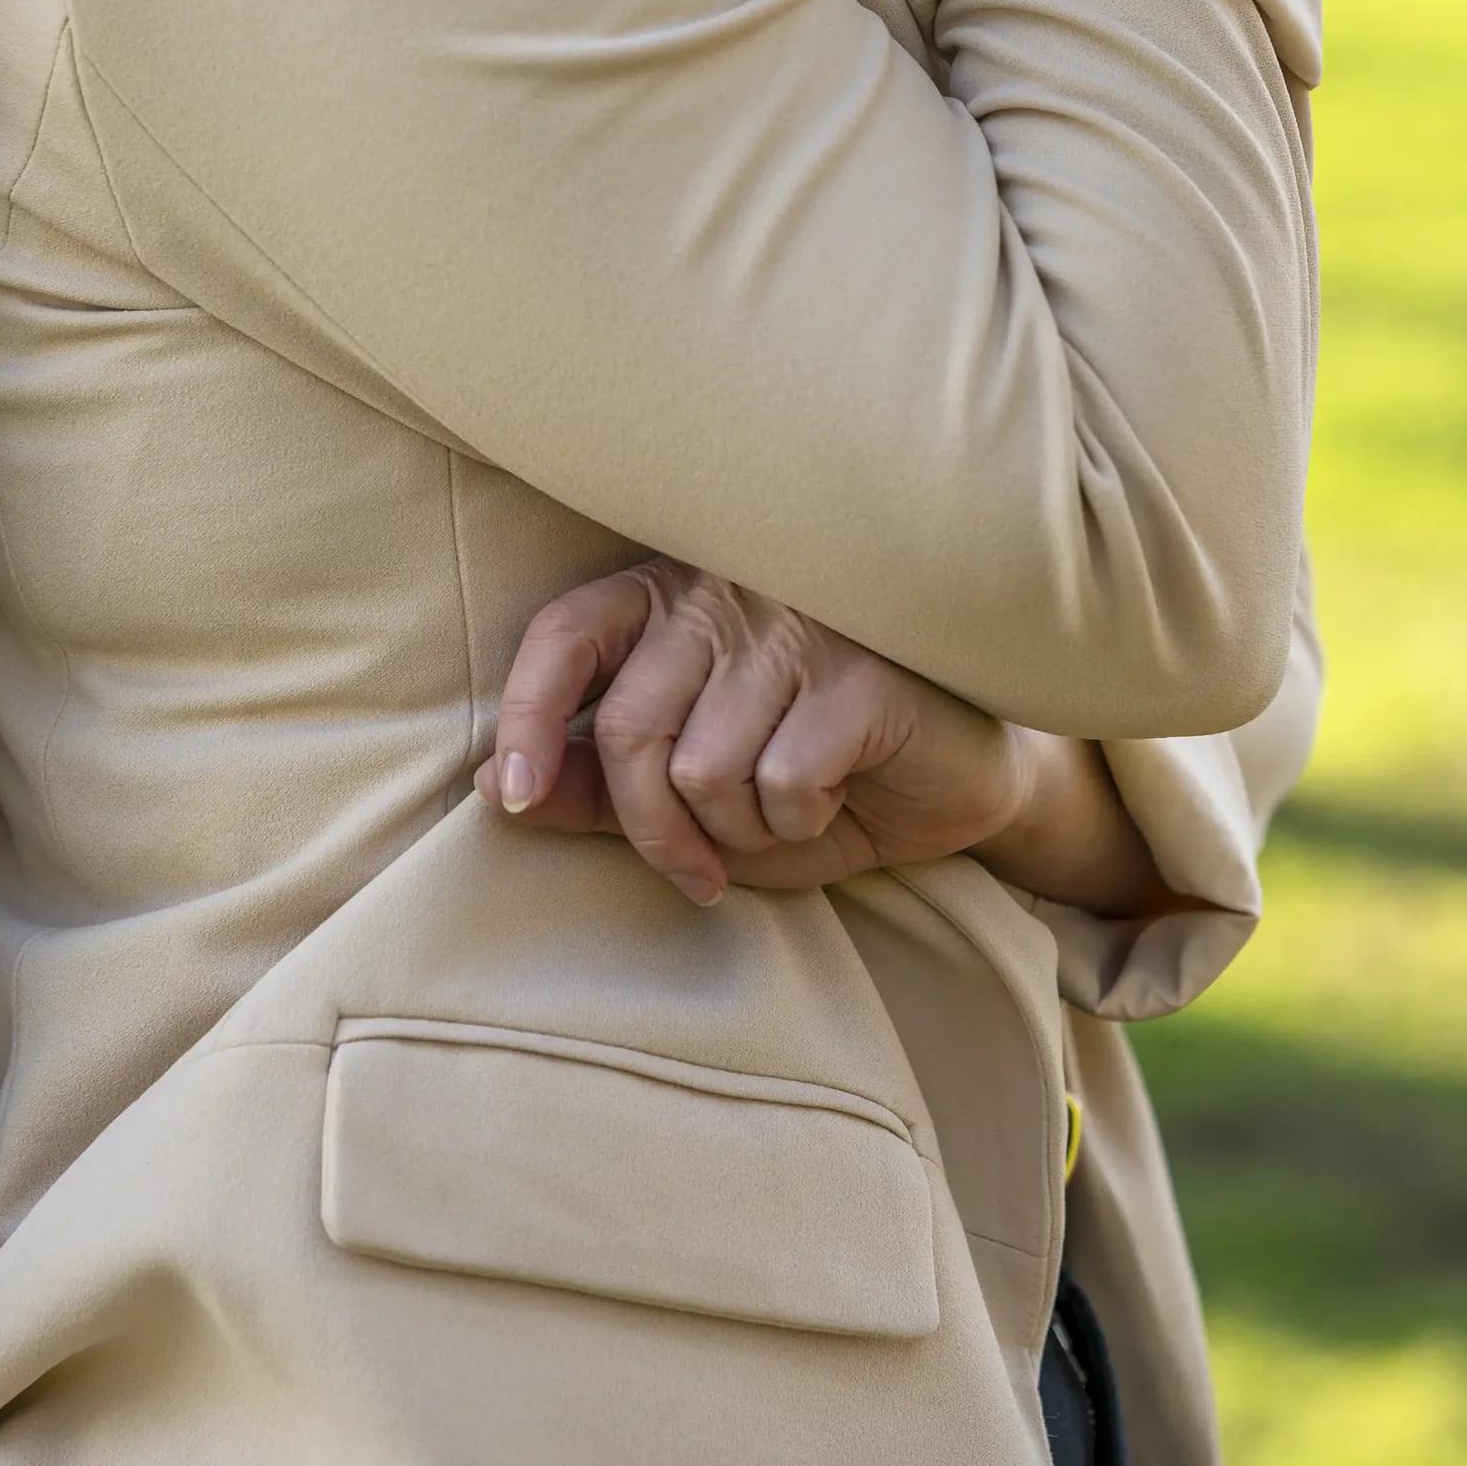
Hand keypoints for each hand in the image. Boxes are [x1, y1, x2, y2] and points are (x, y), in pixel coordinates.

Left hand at [481, 559, 1170, 917]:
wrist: (959, 779)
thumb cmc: (816, 773)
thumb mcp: (695, 792)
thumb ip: (604, 786)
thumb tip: (507, 795)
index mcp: (672, 596)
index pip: (566, 634)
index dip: (528, 718)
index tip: (514, 797)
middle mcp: (728, 591)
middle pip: (631, 727)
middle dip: (650, 829)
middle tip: (695, 875)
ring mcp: (799, 624)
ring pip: (704, 768)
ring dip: (738, 830)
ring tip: (787, 811)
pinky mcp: (861, 674)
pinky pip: (781, 782)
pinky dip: (800, 820)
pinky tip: (840, 793)